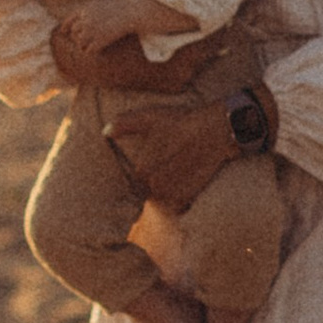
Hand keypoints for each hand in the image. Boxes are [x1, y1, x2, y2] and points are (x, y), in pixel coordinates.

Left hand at [48, 0, 131, 83]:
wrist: (130, 11)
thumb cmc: (118, 6)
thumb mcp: (100, 3)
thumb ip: (89, 10)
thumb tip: (80, 19)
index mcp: (84, 10)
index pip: (69, 21)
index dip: (66, 27)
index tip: (64, 32)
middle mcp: (85, 20)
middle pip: (74, 32)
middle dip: (78, 36)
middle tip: (84, 40)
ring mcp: (92, 30)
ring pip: (79, 42)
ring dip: (83, 45)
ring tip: (88, 46)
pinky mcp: (100, 40)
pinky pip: (88, 50)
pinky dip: (90, 51)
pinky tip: (95, 50)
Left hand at [103, 98, 241, 211]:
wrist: (217, 130)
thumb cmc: (182, 121)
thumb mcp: (151, 117)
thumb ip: (124, 124)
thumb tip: (105, 132)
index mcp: (143, 170)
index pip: (133, 180)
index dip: (139, 173)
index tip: (149, 166)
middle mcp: (156, 186)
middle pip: (146, 191)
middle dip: (150, 183)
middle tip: (162, 170)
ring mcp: (173, 194)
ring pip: (159, 199)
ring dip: (162, 192)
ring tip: (172, 175)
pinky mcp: (189, 197)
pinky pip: (175, 205)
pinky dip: (175, 199)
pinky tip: (182, 182)